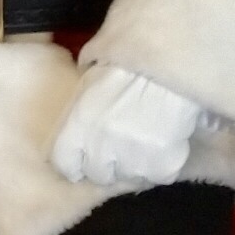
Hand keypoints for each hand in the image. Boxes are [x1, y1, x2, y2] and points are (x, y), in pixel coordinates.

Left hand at [50, 62, 203, 187]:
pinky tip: (166, 137)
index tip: (87, 153)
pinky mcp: (163, 165)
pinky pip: (160, 174)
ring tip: (146, 136)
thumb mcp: (91, 78)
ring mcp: (133, 161)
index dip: (77, 160)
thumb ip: (80, 105)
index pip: (65, 165)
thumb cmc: (126, 62)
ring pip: (130, 176)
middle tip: (122, 141)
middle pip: (98, 174)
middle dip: (108, 163)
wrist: (168, 58)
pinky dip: (163, 161)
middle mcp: (101, 149)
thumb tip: (77, 114)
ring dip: (136, 163)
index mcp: (78, 126)